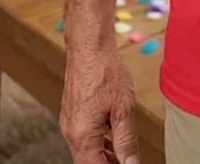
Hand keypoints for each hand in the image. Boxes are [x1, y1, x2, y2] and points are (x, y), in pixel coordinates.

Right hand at [60, 47, 139, 163]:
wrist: (90, 47)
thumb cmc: (105, 72)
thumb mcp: (123, 109)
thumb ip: (126, 141)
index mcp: (82, 137)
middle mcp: (71, 133)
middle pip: (90, 162)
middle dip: (109, 163)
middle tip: (129, 159)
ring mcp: (70, 123)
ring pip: (87, 151)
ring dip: (105, 155)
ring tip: (125, 153)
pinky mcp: (72, 114)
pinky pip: (85, 137)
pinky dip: (100, 141)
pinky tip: (114, 136)